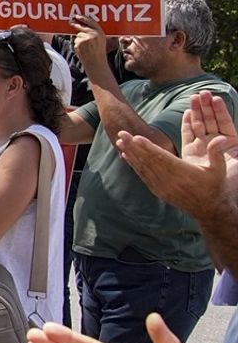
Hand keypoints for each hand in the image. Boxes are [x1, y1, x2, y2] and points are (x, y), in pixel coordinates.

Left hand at [69, 14, 109, 73]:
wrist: (96, 63)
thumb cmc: (99, 52)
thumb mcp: (101, 40)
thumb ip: (94, 32)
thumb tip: (83, 25)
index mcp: (100, 32)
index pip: (91, 22)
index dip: (83, 18)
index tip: (77, 16)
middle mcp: (93, 34)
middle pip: (81, 26)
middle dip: (75, 24)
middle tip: (70, 22)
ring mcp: (85, 39)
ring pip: (78, 35)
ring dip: (79, 39)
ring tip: (86, 47)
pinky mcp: (79, 44)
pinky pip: (76, 41)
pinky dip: (77, 44)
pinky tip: (82, 50)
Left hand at [116, 90, 237, 218]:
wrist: (208, 209)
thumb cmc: (215, 186)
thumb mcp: (219, 170)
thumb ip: (216, 153)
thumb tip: (221, 137)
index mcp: (183, 174)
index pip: (162, 158)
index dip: (148, 147)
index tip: (136, 137)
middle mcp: (169, 181)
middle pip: (148, 161)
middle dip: (133, 146)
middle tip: (121, 133)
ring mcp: (162, 187)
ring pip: (143, 168)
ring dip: (131, 153)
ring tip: (120, 141)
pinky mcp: (158, 190)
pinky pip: (143, 176)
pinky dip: (134, 165)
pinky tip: (126, 155)